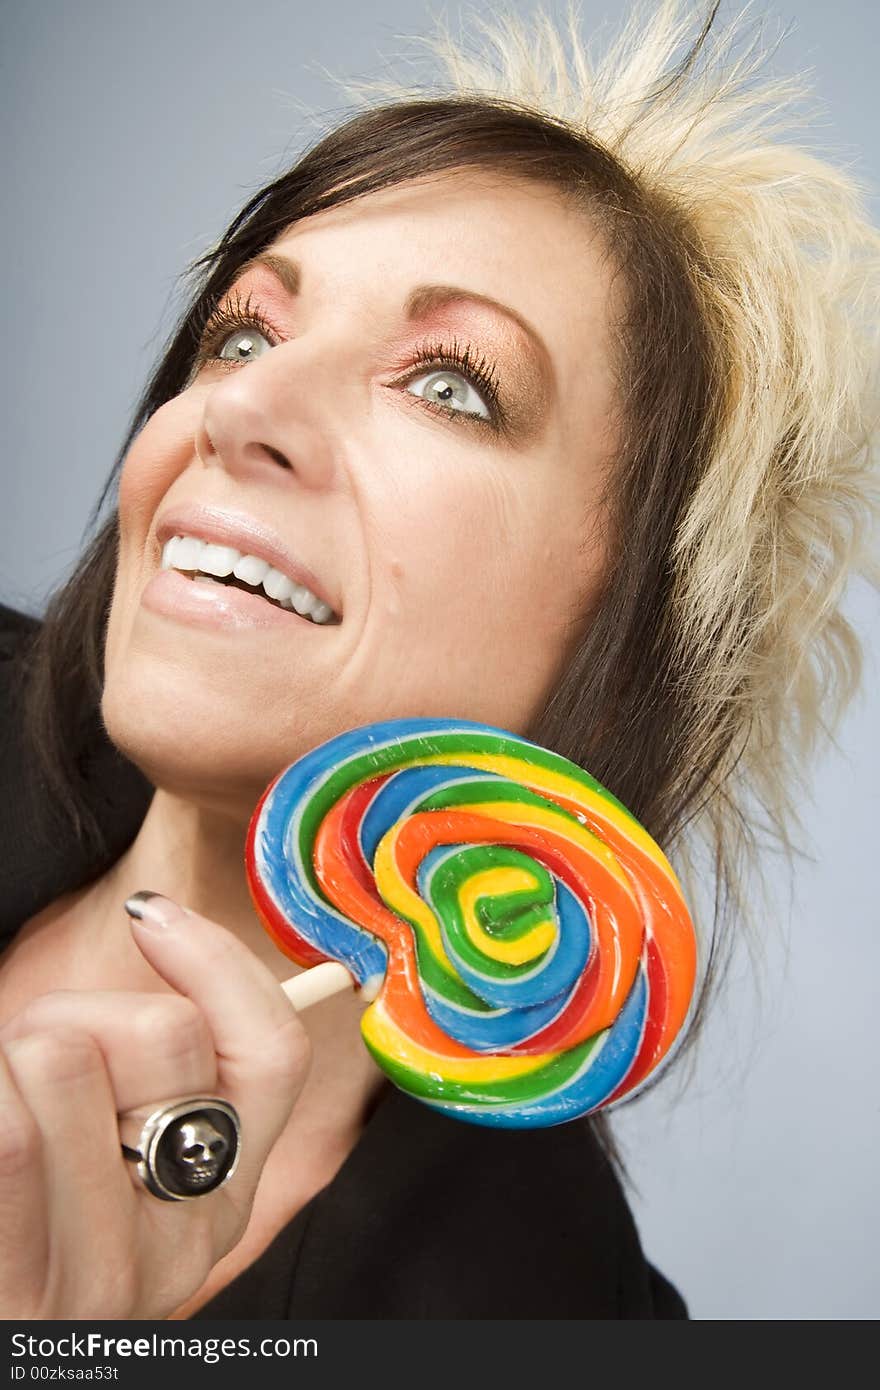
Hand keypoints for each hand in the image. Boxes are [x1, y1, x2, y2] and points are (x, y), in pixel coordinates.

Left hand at [0, 896, 309, 1318]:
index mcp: (226, 1189)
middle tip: (36, 1070)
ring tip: (4, 1114)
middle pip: (164, 1030)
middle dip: (80, 1013)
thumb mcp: (116, 1140)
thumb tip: (161, 917)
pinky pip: (7, 1134)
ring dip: (13, 1056)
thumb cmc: (31, 1205)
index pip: (274, 1050)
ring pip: (67, 1058)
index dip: (217, 960)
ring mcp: (106, 1276)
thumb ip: (152, 1057)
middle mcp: (185, 1241)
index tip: (150, 914)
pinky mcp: (25, 1291)